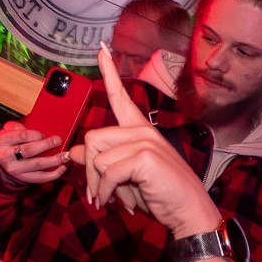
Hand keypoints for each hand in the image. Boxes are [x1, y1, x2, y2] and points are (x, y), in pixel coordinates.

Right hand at [0, 121, 66, 188]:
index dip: (35, 134)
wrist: (3, 164)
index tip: (44, 134)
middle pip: (29, 150)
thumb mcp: (9, 132)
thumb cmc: (10, 144)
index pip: (21, 136)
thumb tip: (36, 126)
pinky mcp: (24, 179)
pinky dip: (54, 173)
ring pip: (37, 164)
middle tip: (58, 141)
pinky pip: (41, 177)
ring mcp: (16, 169)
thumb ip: (19, 126)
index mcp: (3, 141)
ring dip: (54, 160)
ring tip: (65, 155)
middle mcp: (7, 156)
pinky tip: (62, 167)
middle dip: (46, 145)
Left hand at [68, 45, 219, 237]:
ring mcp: (145, 140)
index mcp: (139, 130)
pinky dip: (107, 192)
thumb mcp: (123, 176)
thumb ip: (100, 162)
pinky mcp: (145, 156)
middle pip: (92, 139)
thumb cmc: (158, 195)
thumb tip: (74, 152)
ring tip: (116, 200)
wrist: (188, 213)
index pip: (120, 96)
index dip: (109, 72)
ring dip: (100, 186)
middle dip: (90, 172)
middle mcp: (142, 130)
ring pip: (96, 158)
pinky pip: (106, 172)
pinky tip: (119, 203)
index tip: (100, 49)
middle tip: (101, 195)